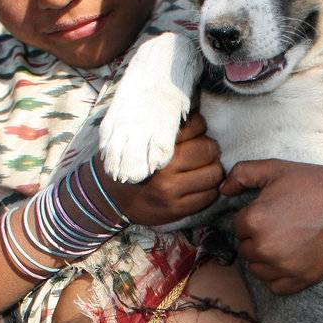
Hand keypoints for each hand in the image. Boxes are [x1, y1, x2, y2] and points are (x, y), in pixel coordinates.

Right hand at [100, 114, 223, 227]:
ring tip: (204, 168)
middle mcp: (165, 169)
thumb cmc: (126, 162)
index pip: (195, 126)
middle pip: (208, 149)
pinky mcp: (177, 210)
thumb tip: (189, 111)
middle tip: (202, 151)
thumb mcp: (136, 138)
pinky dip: (210, 189)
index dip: (199, 126)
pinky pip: (209, 196)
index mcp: (155, 145)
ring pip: (214, 174)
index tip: (195, 131)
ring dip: (213, 169)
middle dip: (209, 148)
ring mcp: (172, 192)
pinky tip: (200, 185)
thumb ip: (160, 126)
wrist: (108, 198)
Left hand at [219, 159, 322, 294]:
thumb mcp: (275, 168)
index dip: (252, 216)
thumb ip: (242, 174)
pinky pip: (275, 286)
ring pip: (257, 269)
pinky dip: (277, 276)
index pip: (238, 226)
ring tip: (284, 241)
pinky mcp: (301, 280)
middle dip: (256, 238)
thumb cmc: (314, 183)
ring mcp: (283, 267)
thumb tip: (223, 190)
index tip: (270, 211)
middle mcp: (265, 248)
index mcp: (255, 221)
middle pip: (246, 249)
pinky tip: (289, 260)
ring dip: (264, 258)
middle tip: (280, 225)